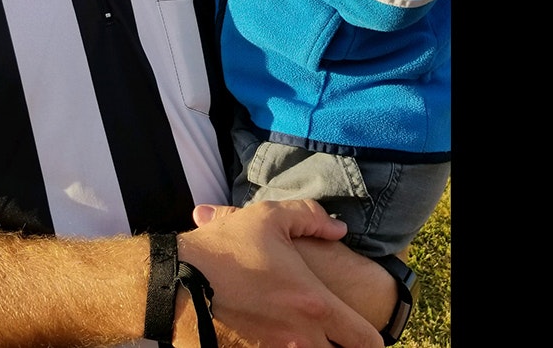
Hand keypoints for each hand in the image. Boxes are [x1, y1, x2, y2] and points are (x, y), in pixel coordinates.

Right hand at [172, 199, 384, 347]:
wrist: (178, 279)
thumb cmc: (227, 247)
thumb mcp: (270, 218)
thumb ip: (311, 218)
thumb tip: (337, 228)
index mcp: (315, 304)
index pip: (367, 341)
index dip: (374, 337)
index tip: (369, 329)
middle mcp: (300, 335)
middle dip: (346, 344)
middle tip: (339, 329)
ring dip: (315, 344)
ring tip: (306, 326)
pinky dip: (286, 344)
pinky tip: (275, 326)